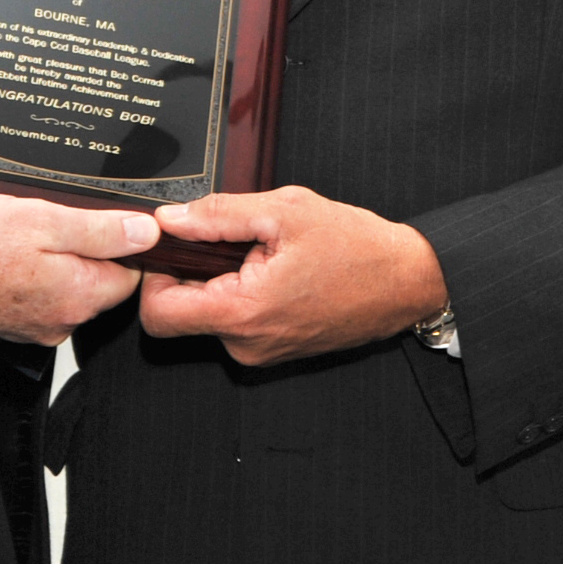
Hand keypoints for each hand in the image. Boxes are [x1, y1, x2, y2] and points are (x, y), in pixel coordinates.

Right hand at [0, 194, 155, 345]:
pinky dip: (30, 272)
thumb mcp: (39, 218)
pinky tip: (4, 253)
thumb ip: (100, 230)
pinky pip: (39, 294)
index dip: (120, 240)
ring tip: (20, 235)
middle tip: (47, 220)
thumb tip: (148, 234)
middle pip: (100, 281)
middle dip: (83, 247)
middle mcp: (60, 322)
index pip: (131, 273)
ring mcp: (34, 327)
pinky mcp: (11, 325)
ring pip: (68, 285)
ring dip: (54, 258)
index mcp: (76, 296)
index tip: (95, 218)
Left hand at [135, 186, 448, 367]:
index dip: (153, 278)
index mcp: (244, 313)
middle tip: (233, 242)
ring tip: (267, 253)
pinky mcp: (275, 350)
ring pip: (211, 314)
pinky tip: (278, 270)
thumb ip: (218, 214)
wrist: (409, 281)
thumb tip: (171, 219)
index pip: (158, 315)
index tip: (172, 249)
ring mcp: (262, 352)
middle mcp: (248, 344)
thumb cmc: (358, 248)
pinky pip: (238, 321)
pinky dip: (244, 293)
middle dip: (195, 272)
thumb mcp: (285, 211)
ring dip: (224, 280)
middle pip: (182, 313)